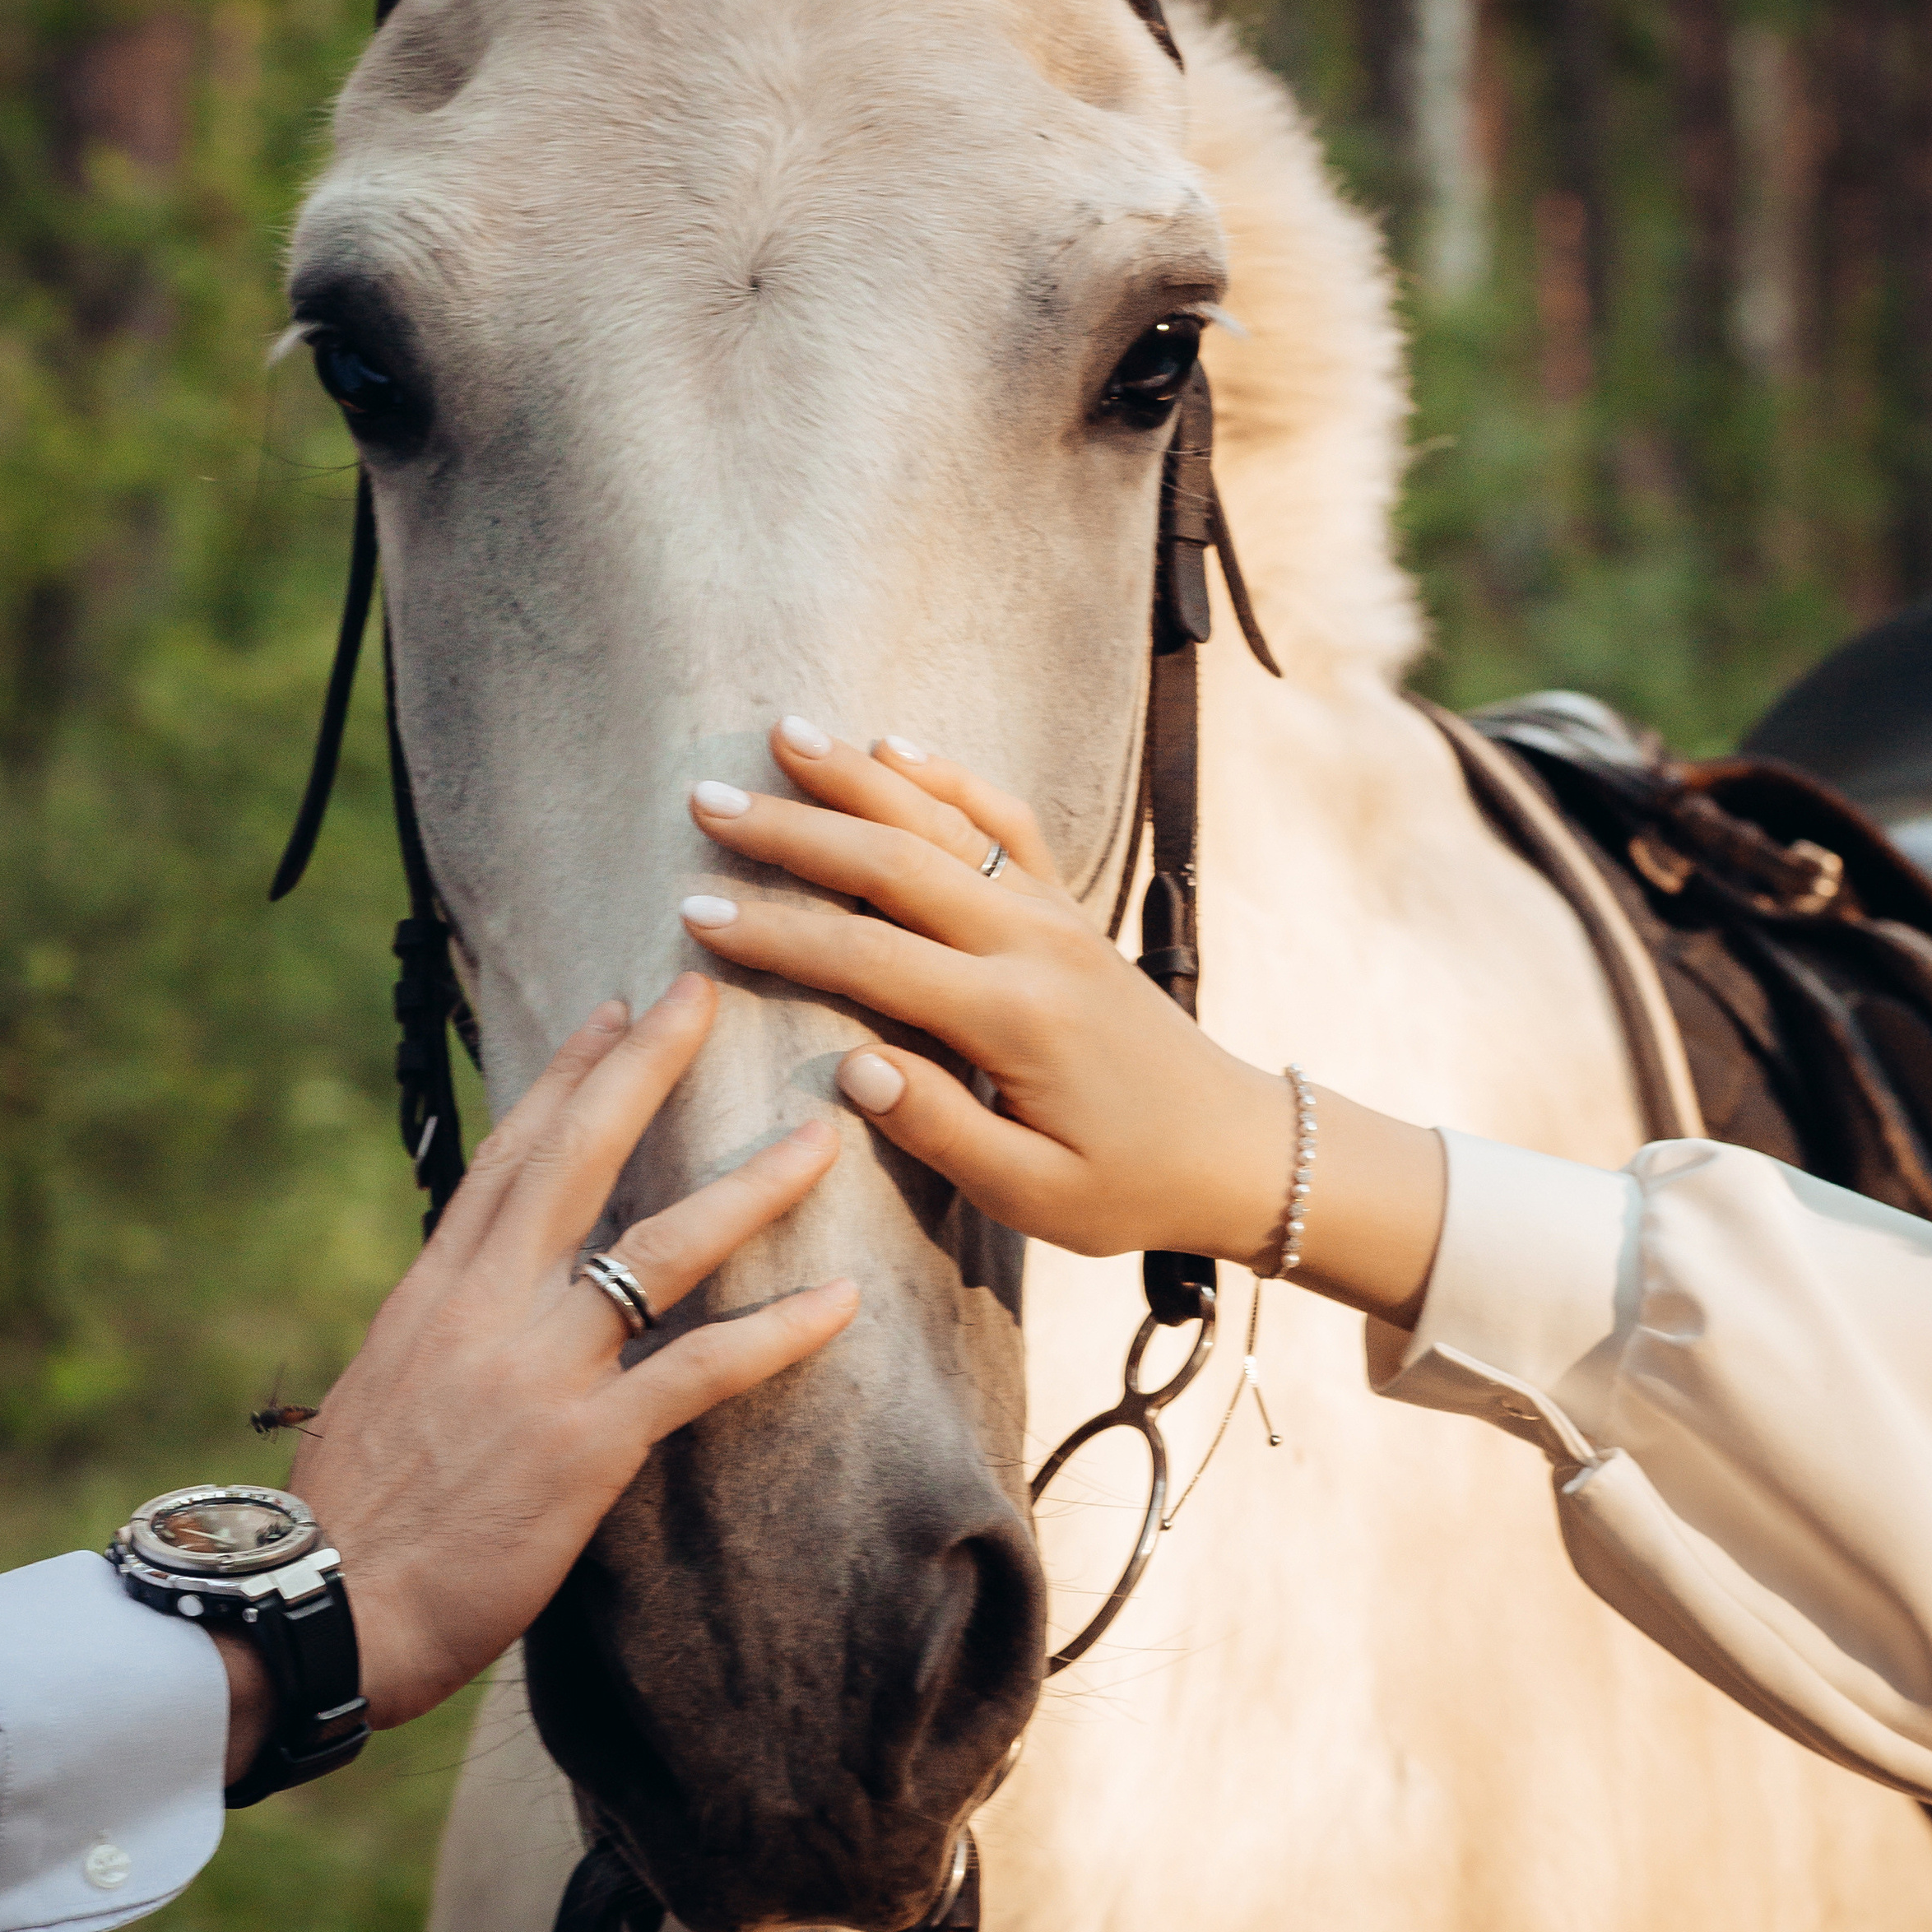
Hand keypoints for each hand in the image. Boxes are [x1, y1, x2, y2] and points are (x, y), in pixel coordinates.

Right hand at [224, 973, 852, 1776]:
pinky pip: (699, 1372)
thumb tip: (475, 1316)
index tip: (611, 1009)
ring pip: (660, 1250)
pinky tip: (841, 1303)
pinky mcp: (584, 1446)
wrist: (316, 1609)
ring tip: (821, 1137)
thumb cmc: (343, 1524)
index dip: (565, 1076)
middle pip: (580, 1158)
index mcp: (434, 1292)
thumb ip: (440, 1342)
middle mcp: (487, 1308)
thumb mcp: (379, 1397)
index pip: (510, 1156)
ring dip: (749, 1188)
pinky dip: (777, 1336)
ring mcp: (539, 1370)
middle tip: (707, 993)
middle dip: (647, 1066)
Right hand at [680, 722, 1445, 1326]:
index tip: (696, 911)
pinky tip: (894, 745)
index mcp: (1014, 1019)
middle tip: (706, 799)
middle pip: (894, 860)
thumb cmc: (1130, 1186)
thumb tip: (853, 1065)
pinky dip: (949, 777)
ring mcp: (1055, 916)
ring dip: (857, 775)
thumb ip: (942, 1128)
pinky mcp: (1069, 911)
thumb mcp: (1033, 1197)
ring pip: (944, 821)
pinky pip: (1007, 822)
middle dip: (793, 827)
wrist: (1235, 1148)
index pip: (869, 956)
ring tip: (781, 734)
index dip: (777, 932)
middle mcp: (1033, 945)